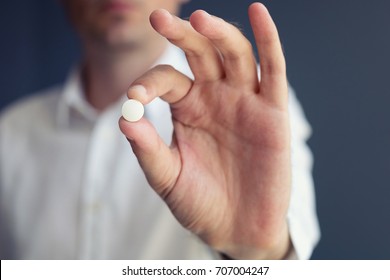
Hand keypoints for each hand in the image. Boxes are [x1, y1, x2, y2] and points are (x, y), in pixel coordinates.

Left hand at [119, 3, 290, 258]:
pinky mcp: (273, 111)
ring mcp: (245, 100)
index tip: (135, 98)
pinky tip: (257, 13)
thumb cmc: (200, 203)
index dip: (149, 83)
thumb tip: (124, 117)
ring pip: (235, 54)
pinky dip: (268, 40)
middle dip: (181, 34)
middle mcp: (216, 97)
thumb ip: (147, 148)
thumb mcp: (167, 177)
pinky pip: (273, 69)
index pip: (167, 79)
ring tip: (199, 19)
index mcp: (188, 108)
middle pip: (200, 53)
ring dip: (219, 33)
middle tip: (158, 18)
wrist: (236, 228)